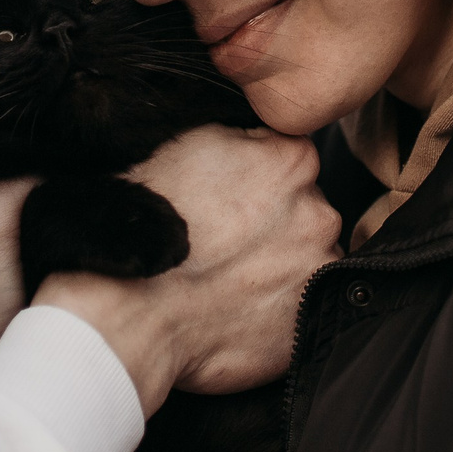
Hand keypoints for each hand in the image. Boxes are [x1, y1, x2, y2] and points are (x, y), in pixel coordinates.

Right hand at [34, 127, 338, 415]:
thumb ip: (238, 131)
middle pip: (301, 207)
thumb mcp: (186, 140)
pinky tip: (232, 303)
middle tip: (220, 236)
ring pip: (302, 257)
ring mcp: (317, 270)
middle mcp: (318, 213)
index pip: (287, 155)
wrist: (134, 310)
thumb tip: (253, 134)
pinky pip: (295, 304)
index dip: (253, 172)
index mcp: (294, 160)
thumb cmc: (148, 224)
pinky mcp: (307, 320)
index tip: (226, 191)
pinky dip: (271, 304)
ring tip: (224, 274)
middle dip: (271, 218)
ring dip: (275, 262)